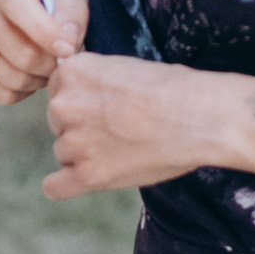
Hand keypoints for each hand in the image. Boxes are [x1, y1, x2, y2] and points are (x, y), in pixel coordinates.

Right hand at [0, 0, 90, 105]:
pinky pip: (0, 94)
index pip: (16, 4)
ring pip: (10, 76)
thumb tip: (66, 39)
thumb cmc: (53, 5)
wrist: (35, 23)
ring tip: (46, 66)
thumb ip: (73, 12)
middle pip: (17, 50)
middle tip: (62, 60)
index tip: (67, 49)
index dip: (43, 31)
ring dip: (37, 79)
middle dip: (49, 63)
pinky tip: (29, 76)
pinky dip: (22, 93)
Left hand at [39, 50, 223, 198]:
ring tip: (123, 148)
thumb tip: (81, 92)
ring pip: (64, 152)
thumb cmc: (173, 88)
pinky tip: (82, 178)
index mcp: (73, 73)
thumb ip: (94, 80)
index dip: (83, 98)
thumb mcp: (124, 66)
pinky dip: (66, 185)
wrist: (199, 117)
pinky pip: (55, 187)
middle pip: (58, 122)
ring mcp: (74, 143)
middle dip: (82, 126)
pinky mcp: (88, 175)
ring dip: (85, 153)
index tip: (105, 105)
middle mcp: (63, 106)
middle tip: (119, 128)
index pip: (59, 90)